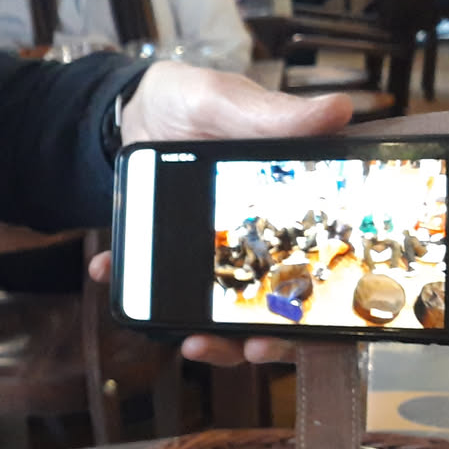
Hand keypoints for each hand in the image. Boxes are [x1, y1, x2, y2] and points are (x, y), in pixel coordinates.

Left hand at [103, 61, 353, 366]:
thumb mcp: (227, 101)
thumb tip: (338, 110)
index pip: (325, 269)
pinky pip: (159, 287)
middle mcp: (261, 243)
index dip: (324, 309)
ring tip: (187, 341)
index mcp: (292, 209)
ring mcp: (216, 256)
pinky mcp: (173, 258)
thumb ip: (273, 113)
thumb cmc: (194, 100)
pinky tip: (110, 277)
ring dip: (213, 336)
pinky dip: (135, 289)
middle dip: (269, 340)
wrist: (136, 106)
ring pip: (225, 314)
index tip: (307, 323)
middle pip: (280, 308)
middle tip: (250, 349)